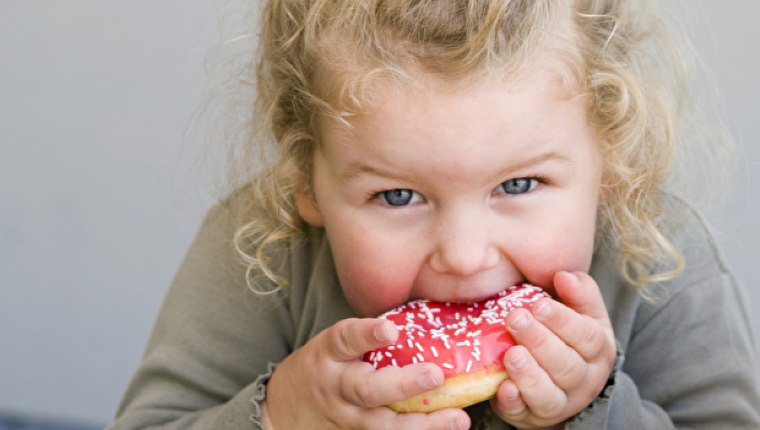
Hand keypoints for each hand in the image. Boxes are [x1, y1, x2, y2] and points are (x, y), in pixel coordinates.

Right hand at [263, 317, 470, 428]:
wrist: (284, 407)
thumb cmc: (324, 365)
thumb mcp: (334, 345)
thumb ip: (367, 337)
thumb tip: (425, 317)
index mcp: (330, 353)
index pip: (346, 339)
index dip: (367, 334)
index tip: (390, 330)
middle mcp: (336, 387)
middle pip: (366, 390)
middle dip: (403, 384)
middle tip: (435, 375)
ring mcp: (345, 418)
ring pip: (382, 425)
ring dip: (422, 424)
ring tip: (457, 418)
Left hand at [491, 271, 615, 428]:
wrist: (559, 382)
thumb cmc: (566, 337)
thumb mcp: (582, 313)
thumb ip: (579, 292)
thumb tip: (564, 275)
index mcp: (599, 350)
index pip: (587, 336)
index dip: (563, 321)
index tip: (539, 305)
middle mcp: (585, 380)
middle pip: (566, 365)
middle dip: (540, 341)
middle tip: (515, 319)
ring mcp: (561, 402)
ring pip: (549, 395)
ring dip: (529, 374)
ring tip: (511, 354)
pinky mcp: (532, 417)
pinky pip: (524, 413)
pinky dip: (514, 402)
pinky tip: (503, 387)